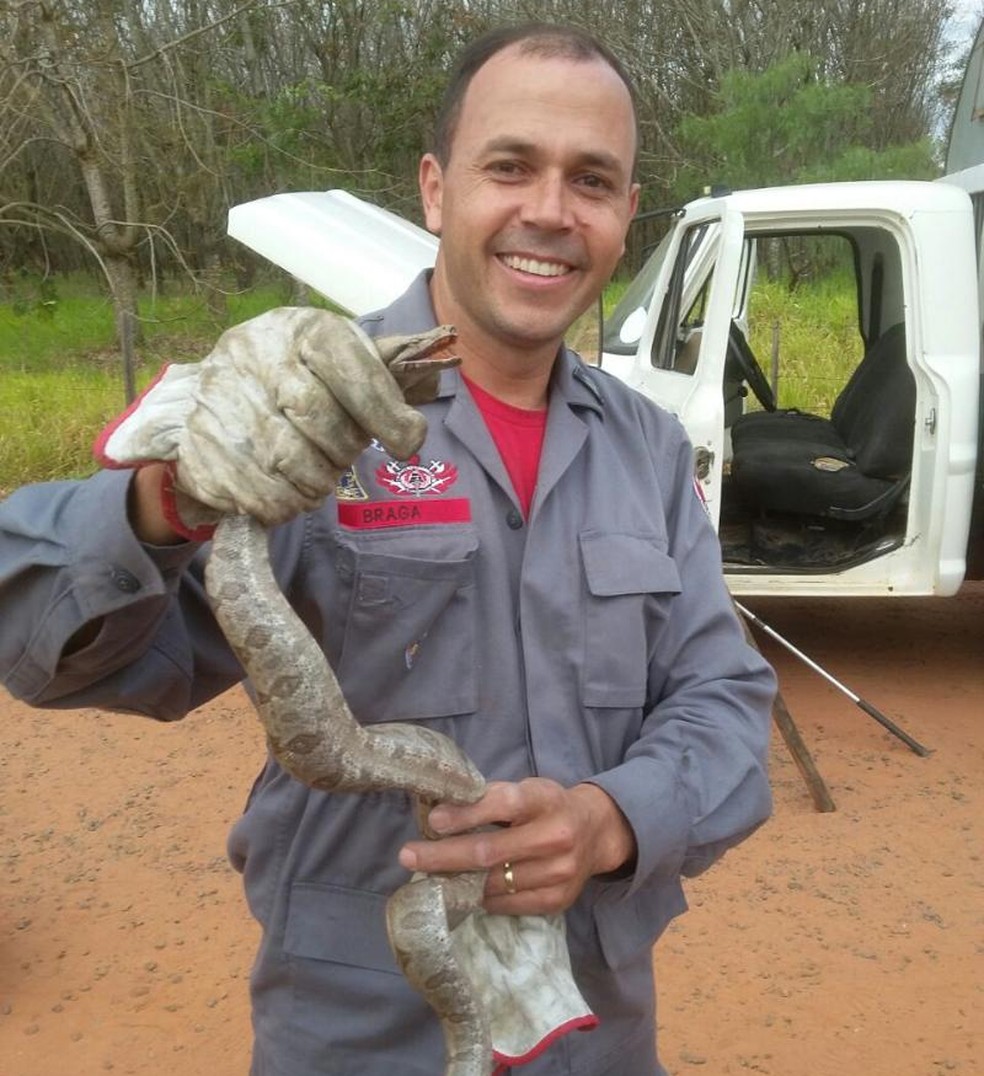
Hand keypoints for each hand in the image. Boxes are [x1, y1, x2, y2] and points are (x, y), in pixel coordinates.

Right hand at [96, 309, 456, 535]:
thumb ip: (381, 385)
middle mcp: (252, 353)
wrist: (221, 389)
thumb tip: (414, 432)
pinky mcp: (196, 441)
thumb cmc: (302, 377)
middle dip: (343, 449)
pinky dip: (281, 505)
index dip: (384, 411)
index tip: (406, 444)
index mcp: (299, 329)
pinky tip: (289, 497)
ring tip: (318, 480)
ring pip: (285, 460)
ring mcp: (218, 396)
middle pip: (317, 418)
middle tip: (343, 457)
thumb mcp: (342, 362)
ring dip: (314, 484)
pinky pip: (252, 490)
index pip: (349, 368)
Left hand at [398, 778, 635, 915]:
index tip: (433, 821)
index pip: (503, 805)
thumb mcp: (526, 789)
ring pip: (494, 883)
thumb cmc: (547, 806)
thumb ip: (490, 799)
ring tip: (429, 875)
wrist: (596, 833)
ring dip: (456, 881)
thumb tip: (439, 813)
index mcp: (546, 800)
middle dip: (443, 855)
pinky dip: (479, 898)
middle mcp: (556, 837)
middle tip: (408, 855)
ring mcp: (559, 873)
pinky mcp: (557, 901)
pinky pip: (506, 905)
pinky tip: (462, 890)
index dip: (466, 814)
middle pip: (490, 851)